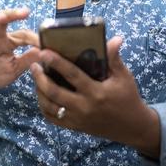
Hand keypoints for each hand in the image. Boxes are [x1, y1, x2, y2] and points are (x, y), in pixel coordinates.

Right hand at [0, 8, 40, 95]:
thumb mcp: (14, 69)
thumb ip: (28, 60)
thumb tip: (45, 51)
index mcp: (7, 42)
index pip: (22, 34)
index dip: (34, 38)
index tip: (45, 44)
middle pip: (2, 20)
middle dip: (12, 14)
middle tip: (25, 12)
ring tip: (0, 17)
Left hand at [30, 37, 160, 157]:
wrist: (132, 127)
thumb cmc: (128, 98)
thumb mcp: (124, 77)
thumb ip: (114, 58)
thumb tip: (115, 38)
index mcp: (96, 93)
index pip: (72, 75)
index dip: (57, 63)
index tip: (44, 52)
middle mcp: (84, 107)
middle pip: (54, 93)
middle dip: (40, 78)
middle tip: (33, 65)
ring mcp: (77, 119)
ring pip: (49, 106)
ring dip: (39, 91)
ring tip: (35, 77)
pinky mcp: (74, 127)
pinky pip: (52, 118)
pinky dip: (44, 106)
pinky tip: (41, 94)